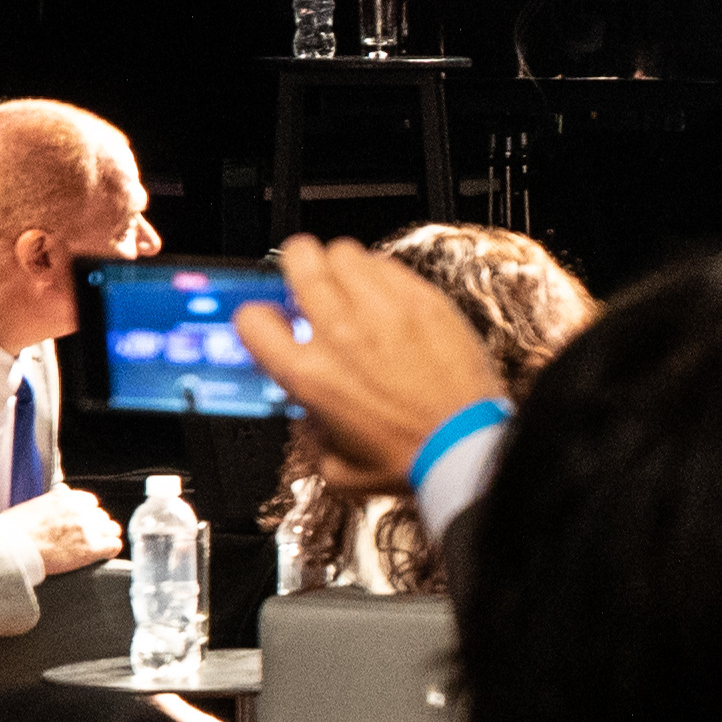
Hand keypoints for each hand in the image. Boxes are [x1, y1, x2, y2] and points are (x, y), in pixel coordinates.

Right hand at [1, 483, 122, 579]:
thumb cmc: (15, 530)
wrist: (12, 548)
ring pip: (111, 529)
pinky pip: (114, 546)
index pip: (90, 501)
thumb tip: (61, 495)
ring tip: (98, 545)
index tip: (84, 520)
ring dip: (105, 536)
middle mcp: (79, 511)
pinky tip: (105, 554)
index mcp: (65, 498)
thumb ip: (53, 501)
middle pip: (101, 516)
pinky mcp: (90, 548)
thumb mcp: (34, 506)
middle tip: (88, 536)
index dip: (88, 513)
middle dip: (96, 525)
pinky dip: (111, 550)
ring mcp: (87, 529)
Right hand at [236, 236, 503, 485]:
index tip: (274, 322)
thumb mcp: (337, 468)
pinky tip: (390, 296)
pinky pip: (388, 264)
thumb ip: (312, 436)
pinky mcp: (424, 300)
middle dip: (299, 263)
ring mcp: (383, 310)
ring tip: (351, 285)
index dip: (259, 318)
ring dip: (341, 266)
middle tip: (308, 275)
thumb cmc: (410, 462)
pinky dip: (382, 274)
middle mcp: (340, 333)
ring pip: (344, 252)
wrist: (469, 448)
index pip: (252, 319)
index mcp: (309, 375)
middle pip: (299, 260)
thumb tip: (312, 417)